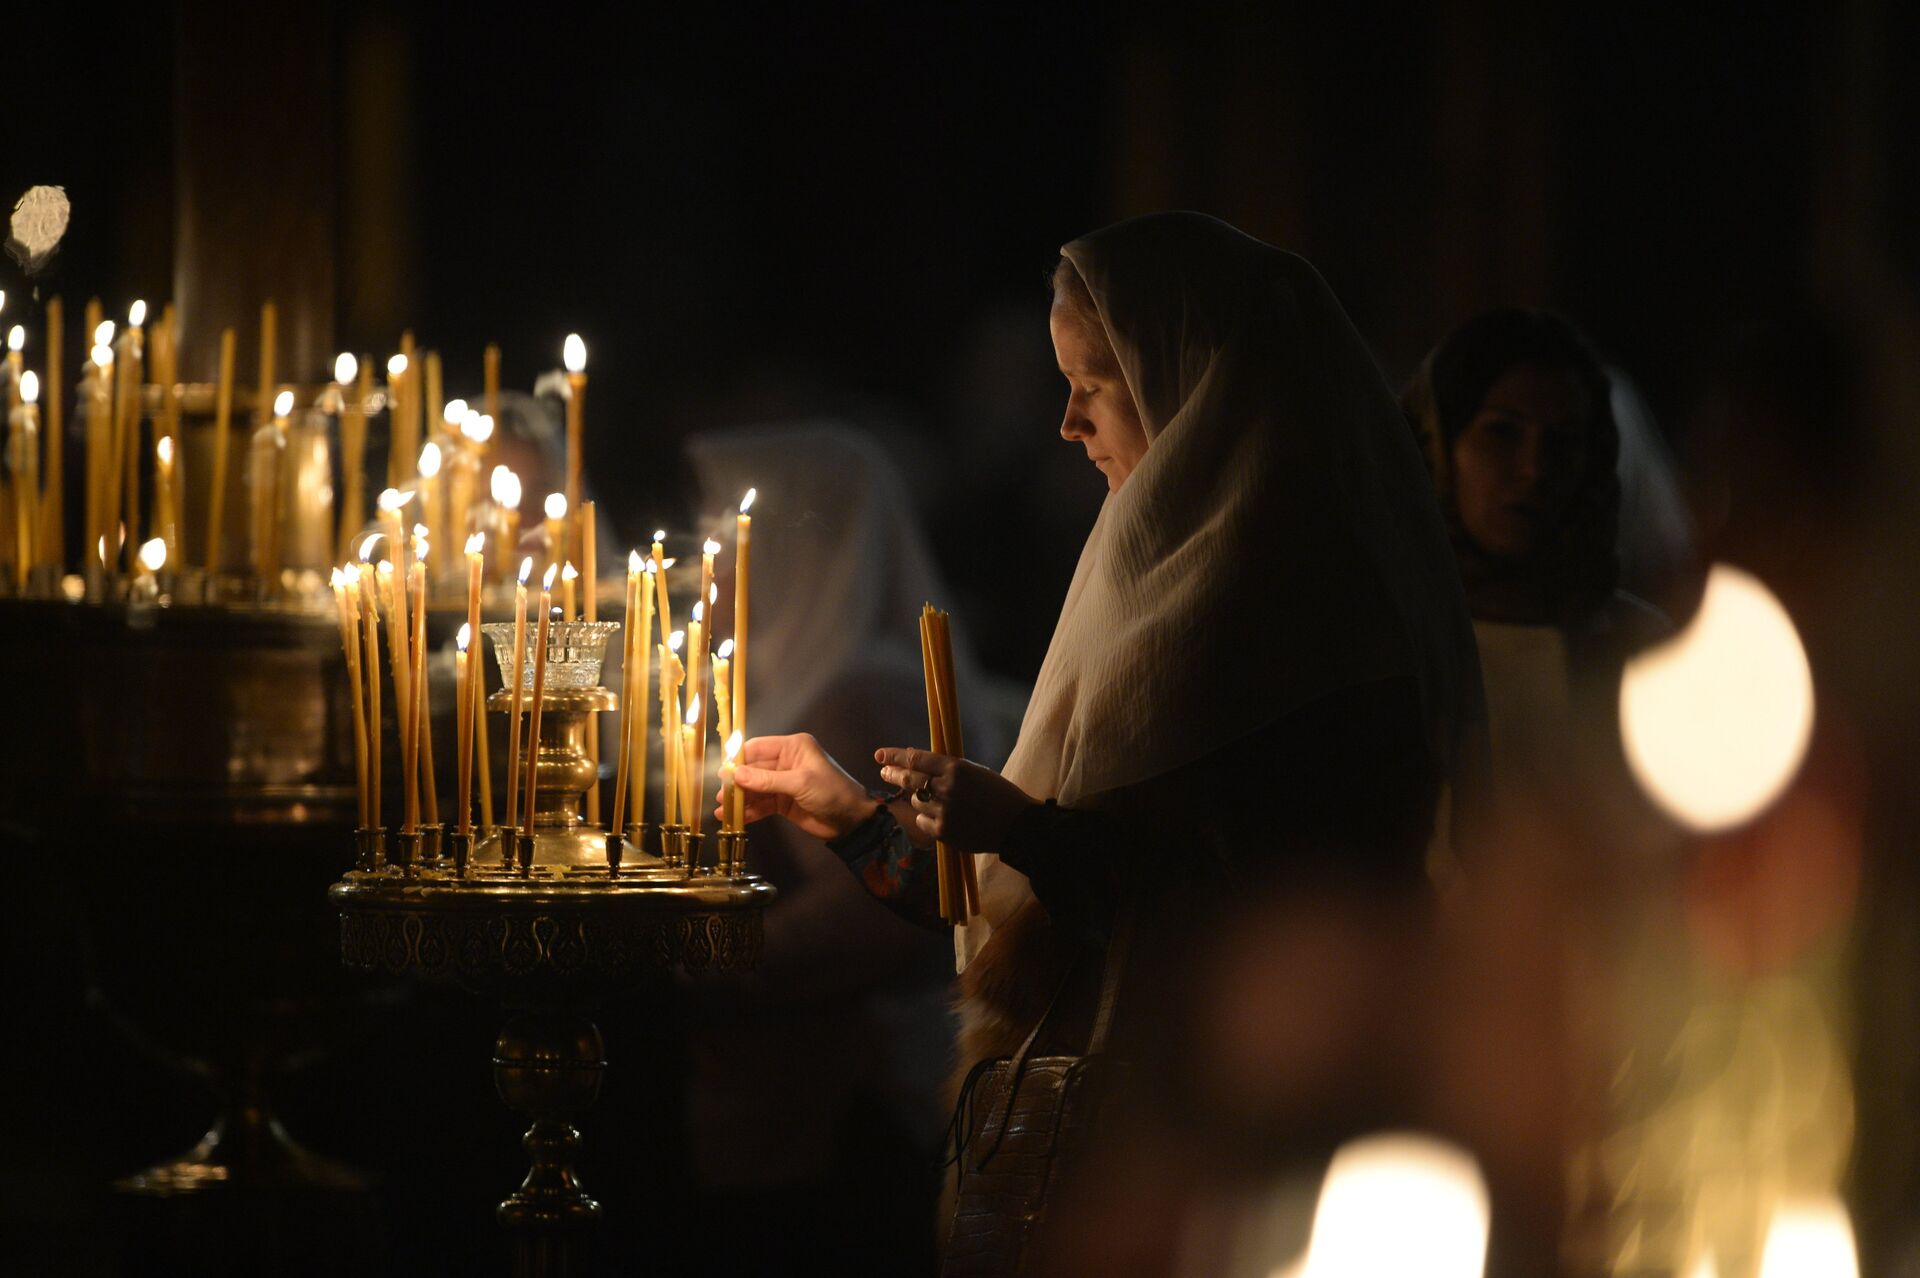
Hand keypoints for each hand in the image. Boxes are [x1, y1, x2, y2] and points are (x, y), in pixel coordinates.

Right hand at [728, 733, 874, 841]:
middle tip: (721, 793)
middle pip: (753, 769)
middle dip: (737, 781)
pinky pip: (761, 804)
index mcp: (793, 747)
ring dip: (740, 798)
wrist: (852, 821)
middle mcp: (786, 762)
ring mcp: (784, 783)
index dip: (739, 758)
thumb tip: (736, 774)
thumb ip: (767, 780)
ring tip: (723, 808)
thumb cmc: (832, 792)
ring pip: (755, 788)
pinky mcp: (783, 802)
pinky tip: (735, 818)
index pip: (759, 748)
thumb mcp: (800, 783)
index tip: (721, 770)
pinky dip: (749, 811)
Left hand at [875, 747, 1036, 852]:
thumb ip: (947, 768)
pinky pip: (923, 821)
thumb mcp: (975, 772)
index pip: (916, 758)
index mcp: (956, 768)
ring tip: (937, 801)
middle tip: (884, 773)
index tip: (881, 755)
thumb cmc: (997, 794)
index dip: (895, 756)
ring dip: (920, 799)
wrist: (1016, 825)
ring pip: (916, 801)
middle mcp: (947, 788)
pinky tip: (943, 818)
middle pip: (909, 779)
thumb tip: (916, 763)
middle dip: (893, 774)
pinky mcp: (943, 832)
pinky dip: (927, 818)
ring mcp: (944, 811)